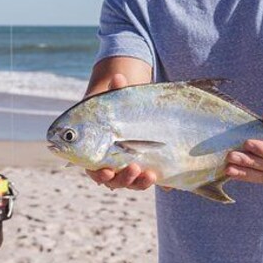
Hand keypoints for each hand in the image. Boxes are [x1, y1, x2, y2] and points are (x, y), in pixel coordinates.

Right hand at [85, 73, 158, 190]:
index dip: (100, 175)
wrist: (131, 113)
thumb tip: (119, 77)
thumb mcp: (114, 101)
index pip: (94, 171)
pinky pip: (150, 180)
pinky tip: (169, 184)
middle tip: (132, 168)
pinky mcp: (145, 169)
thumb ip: (116, 92)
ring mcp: (128, 170)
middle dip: (123, 179)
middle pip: (114, 181)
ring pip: (132, 183)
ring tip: (149, 175)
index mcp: (95, 155)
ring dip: (139, 182)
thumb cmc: (114, 108)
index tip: (107, 171)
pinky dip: (160, 185)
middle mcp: (111, 167)